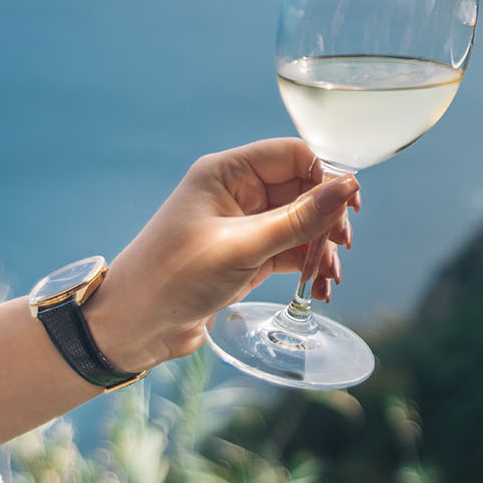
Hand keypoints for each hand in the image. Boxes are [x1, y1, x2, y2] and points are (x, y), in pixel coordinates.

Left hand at [86, 138, 359, 371]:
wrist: (132, 328)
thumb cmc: (173, 278)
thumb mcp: (242, 248)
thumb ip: (299, 218)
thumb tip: (348, 186)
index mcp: (227, 172)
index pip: (294, 155)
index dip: (326, 176)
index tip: (349, 207)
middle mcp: (237, 192)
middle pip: (303, 190)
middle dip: (327, 218)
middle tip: (341, 246)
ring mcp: (243, 225)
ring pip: (301, 223)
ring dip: (320, 247)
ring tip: (328, 277)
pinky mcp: (247, 255)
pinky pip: (290, 250)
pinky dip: (307, 265)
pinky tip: (320, 287)